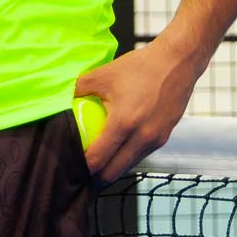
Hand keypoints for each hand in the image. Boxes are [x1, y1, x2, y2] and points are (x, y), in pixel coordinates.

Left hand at [73, 37, 201, 184]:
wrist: (178, 61)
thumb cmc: (140, 67)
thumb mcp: (104, 74)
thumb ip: (79, 88)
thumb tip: (59, 97)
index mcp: (124, 123)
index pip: (98, 159)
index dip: (82, 166)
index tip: (71, 165)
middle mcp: (142, 137)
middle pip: (113, 172)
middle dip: (96, 175)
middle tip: (82, 170)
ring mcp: (156, 139)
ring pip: (129, 165)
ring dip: (113, 167)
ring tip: (99, 161)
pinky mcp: (165, 137)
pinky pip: (141, 155)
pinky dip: (128, 157)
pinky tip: (118, 148)